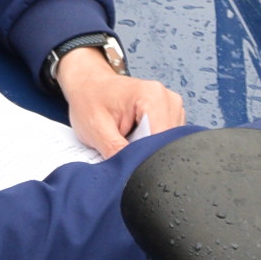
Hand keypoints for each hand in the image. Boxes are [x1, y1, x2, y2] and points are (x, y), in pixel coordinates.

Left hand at [56, 47, 187, 155]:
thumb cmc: (89, 101)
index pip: (161, 139)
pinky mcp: (170, 115)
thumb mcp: (96, 129)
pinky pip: (166, 139)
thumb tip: (131, 173)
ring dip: (148, 148)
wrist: (88, 85)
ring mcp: (172, 107)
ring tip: (126, 139)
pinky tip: (135, 138)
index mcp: (153, 96)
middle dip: (146, 152)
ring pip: (167, 143)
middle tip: (121, 148)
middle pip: (167, 142)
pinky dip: (150, 144)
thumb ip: (116, 151)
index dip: (145, 156)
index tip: (128, 163)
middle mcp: (168, 99)